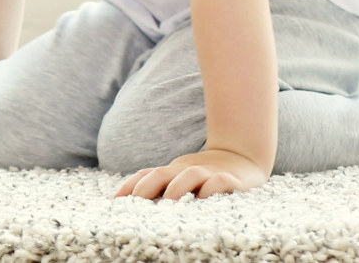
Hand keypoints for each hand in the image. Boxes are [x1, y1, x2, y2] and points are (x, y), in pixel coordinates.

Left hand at [115, 148, 267, 198]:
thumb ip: (161, 187)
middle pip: (162, 174)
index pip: (147, 174)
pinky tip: (204, 198)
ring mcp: (209, 173)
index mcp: (173, 171)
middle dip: (146, 187)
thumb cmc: (205, 175)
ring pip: (190, 175)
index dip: (131, 185)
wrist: (242, 156)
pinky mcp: (231, 180)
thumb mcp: (180, 179)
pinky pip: (220, 182)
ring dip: (177, 188)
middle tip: (135, 203)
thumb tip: (130, 202)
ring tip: (169, 203)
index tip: (116, 200)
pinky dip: (211, 188)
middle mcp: (187, 170)